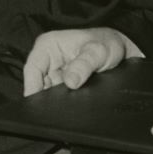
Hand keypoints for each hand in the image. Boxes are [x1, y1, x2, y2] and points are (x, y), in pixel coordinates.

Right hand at [22, 28, 142, 95]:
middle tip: (57, 110)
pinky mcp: (62, 83)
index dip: (32, 88)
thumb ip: (84, 64)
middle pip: (37, 84)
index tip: (39, 106)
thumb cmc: (107, 43)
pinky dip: (62, 102)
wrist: (121, 51)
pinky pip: (56, 96)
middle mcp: (47, 59)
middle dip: (44, 98)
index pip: (32, 69)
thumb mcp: (98, 51)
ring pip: (46, 93)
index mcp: (48, 45)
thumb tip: (70, 82)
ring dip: (54, 101)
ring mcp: (54, 73)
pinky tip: (71, 107)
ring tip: (68, 107)